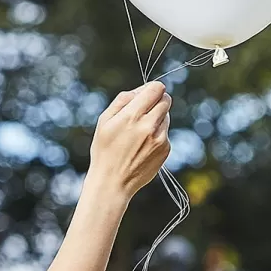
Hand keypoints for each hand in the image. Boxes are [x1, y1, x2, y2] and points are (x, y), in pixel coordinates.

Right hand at [88, 81, 171, 201]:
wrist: (112, 182)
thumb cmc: (105, 149)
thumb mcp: (104, 120)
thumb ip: (123, 99)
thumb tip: (141, 90)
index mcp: (132, 116)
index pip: (156, 89)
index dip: (152, 88)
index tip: (146, 93)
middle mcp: (149, 126)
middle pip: (166, 100)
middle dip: (156, 100)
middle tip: (144, 109)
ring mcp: (160, 139)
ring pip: (166, 116)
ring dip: (157, 117)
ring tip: (140, 131)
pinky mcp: (165, 150)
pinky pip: (165, 132)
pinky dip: (157, 133)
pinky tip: (143, 145)